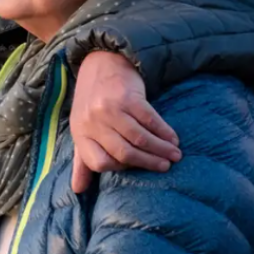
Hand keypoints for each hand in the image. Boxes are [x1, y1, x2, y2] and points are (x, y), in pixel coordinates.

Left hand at [69, 51, 181, 192]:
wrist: (101, 63)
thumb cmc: (93, 102)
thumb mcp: (82, 129)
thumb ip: (82, 160)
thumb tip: (79, 191)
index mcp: (80, 133)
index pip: (98, 162)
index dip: (118, 168)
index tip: (135, 168)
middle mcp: (92, 122)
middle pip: (123, 153)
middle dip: (147, 163)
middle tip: (165, 167)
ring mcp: (109, 109)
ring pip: (139, 138)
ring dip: (160, 149)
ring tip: (174, 155)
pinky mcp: (128, 97)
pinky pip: (150, 120)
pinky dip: (164, 131)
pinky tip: (172, 138)